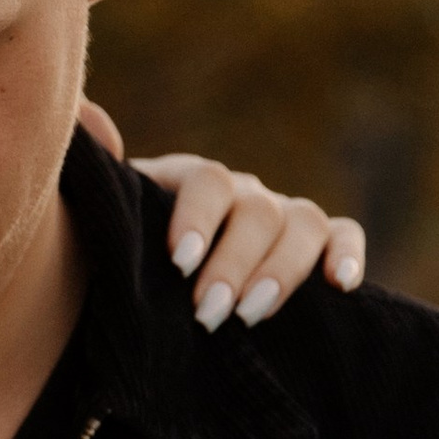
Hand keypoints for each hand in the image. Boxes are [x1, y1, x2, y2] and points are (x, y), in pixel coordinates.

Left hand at [77, 101, 365, 331]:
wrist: (161, 292)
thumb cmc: (131, 261)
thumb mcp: (112, 225)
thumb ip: (102, 180)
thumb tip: (91, 123)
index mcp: (191, 183)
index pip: (207, 182)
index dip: (197, 218)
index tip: (179, 263)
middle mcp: (243, 194)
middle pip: (257, 211)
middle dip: (234, 265)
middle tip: (209, 313)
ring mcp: (283, 217)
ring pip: (303, 223)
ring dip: (283, 270)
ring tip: (250, 316)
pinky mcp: (317, 245)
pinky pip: (342, 235)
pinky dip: (347, 254)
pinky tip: (340, 286)